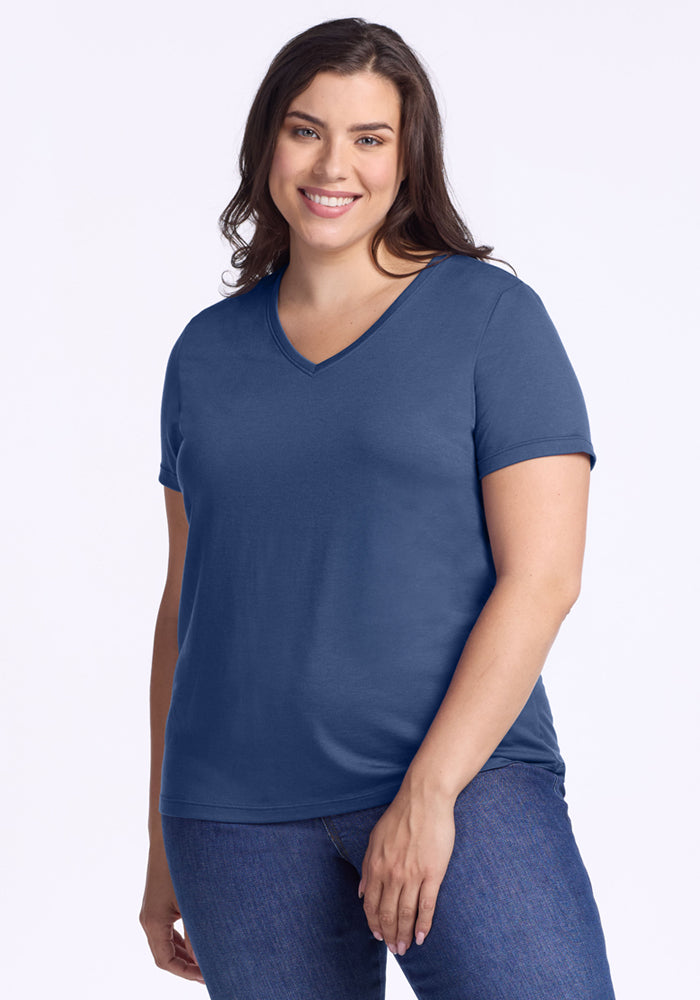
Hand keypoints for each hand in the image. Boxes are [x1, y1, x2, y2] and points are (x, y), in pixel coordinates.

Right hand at [139, 846, 205, 983]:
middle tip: (209, 973)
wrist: (168, 839)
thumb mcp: (191, 904)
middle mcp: (148, 920)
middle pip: (164, 955)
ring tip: (205, 961)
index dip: (185, 973)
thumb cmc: (181, 867)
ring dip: (184, 954)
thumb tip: (203, 961)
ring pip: (165, 943)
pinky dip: (180, 940)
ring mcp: (152, 911)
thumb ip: (195, 934)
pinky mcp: (158, 903)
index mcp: (153, 923)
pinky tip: (197, 941)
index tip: (205, 978)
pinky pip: (167, 930)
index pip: (165, 961)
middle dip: (185, 967)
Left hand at [357, 787, 455, 954]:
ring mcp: (413, 875)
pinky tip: (421, 937)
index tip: (377, 935)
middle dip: (388, 935)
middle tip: (393, 949)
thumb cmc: (401, 815)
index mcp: (376, 865)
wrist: (425, 798)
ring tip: (404, 948)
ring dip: (403, 934)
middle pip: (388, 913)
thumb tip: (362, 890)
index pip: (371, 904)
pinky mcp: (433, 873)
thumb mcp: (375, 838)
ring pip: (405, 913)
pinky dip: (423, 924)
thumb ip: (368, 865)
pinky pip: (427, 905)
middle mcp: (392, 874)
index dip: (373, 923)